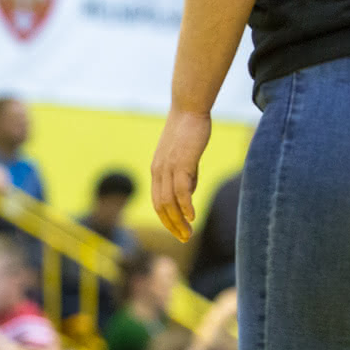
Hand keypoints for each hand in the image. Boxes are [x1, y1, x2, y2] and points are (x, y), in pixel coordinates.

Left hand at [150, 108, 211, 242]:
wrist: (189, 110)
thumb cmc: (188, 131)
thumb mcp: (183, 157)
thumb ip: (185, 176)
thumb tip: (188, 193)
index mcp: (157, 172)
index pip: (158, 203)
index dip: (167, 220)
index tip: (178, 232)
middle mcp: (158, 172)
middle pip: (161, 207)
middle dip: (172, 226)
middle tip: (184, 239)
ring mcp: (168, 168)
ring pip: (169, 202)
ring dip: (179, 221)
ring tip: (188, 233)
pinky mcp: (181, 163)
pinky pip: (181, 190)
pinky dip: (185, 205)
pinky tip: (192, 216)